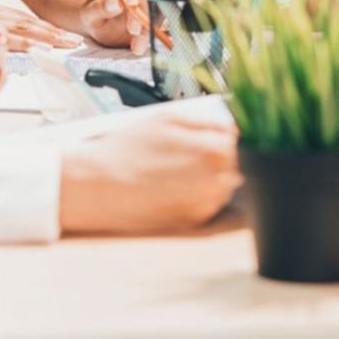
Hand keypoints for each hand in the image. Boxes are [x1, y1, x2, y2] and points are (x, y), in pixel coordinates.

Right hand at [58, 104, 240, 233]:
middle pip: (237, 164)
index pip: (239, 140)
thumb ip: (207, 123)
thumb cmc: (129, 148)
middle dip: (220, 157)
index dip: (223, 136)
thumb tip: (230, 127)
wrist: (99, 185)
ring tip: (181, 171)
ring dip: (213, 177)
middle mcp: (217, 179)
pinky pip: (211, 203)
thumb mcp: (169, 118)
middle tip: (191, 154)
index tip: (211, 136)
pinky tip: (176, 187)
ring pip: (226, 185)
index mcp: (215, 149)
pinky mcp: (195, 220)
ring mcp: (208, 202)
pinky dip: (201, 195)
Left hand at [79, 0, 149, 55]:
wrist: (107, 23)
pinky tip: (143, 39)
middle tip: (134, 29)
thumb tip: (115, 3)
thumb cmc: (96, 14)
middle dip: (140, 6)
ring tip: (137, 39)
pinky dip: (156, 25)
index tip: (130, 2)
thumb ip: (99, 8)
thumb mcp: (89, 15)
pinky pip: (164, 6)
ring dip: (150, 18)